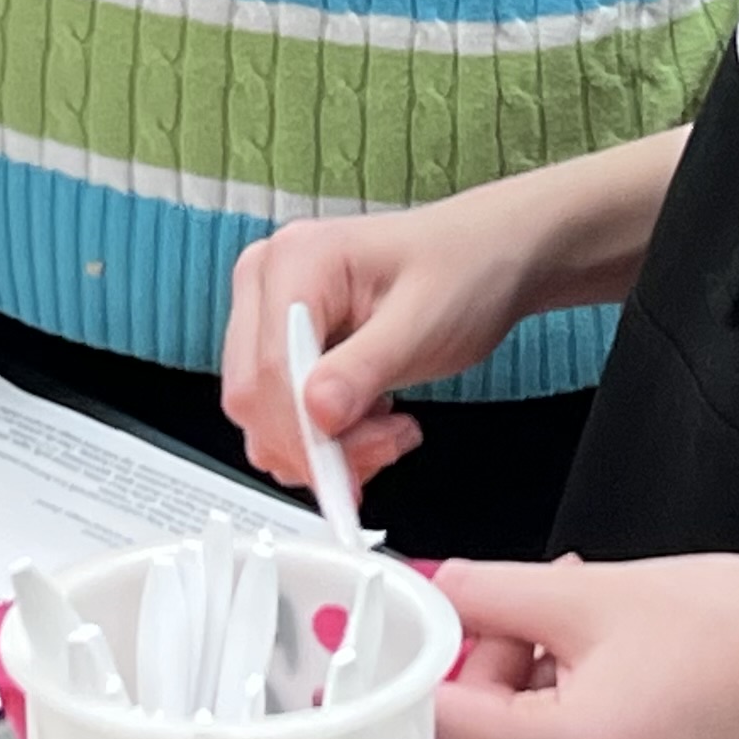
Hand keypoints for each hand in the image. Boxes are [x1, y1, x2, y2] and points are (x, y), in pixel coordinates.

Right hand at [222, 199, 545, 497]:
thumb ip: (365, 368)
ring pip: (263, 416)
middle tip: (386, 446)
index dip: (304, 432)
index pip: (271, 367)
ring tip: (389, 429)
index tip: (344, 479)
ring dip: (325, 447)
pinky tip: (371, 420)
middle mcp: (268, 283)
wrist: (485, 259)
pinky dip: (324, 440)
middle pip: (254, 395)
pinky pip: (280, 416)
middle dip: (318, 442)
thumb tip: (318, 415)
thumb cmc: (461, 270)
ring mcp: (271, 315)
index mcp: (295, 260)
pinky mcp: (283, 348)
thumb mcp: (423, 321)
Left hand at [434, 554, 738, 738]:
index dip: (431, 654)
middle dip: (495, 660)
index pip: (440, 717)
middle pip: (477, 732)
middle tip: (542, 608)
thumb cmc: (735, 634)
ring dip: (528, 681)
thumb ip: (488, 594)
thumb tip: (436, 592)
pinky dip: (559, 711)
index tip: (434, 615)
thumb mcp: (586, 592)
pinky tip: (603, 667)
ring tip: (589, 632)